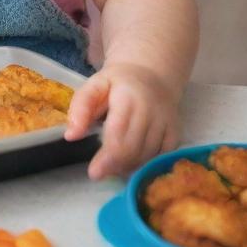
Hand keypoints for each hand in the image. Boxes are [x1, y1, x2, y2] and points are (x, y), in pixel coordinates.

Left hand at [64, 62, 179, 179]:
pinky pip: (162, 157)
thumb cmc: (116, 83)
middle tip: (99, 172)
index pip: (119, 133)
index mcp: (128, 97)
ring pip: (148, 156)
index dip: (107, 157)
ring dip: (129, 166)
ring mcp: (166, 122)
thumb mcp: (94, 86)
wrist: (151, 74)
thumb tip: (71, 136)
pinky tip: (131, 164)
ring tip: (112, 166)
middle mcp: (151, 110)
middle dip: (115, 165)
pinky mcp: (175, 132)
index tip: (94, 173)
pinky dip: (146, 165)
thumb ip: (80, 107)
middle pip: (134, 149)